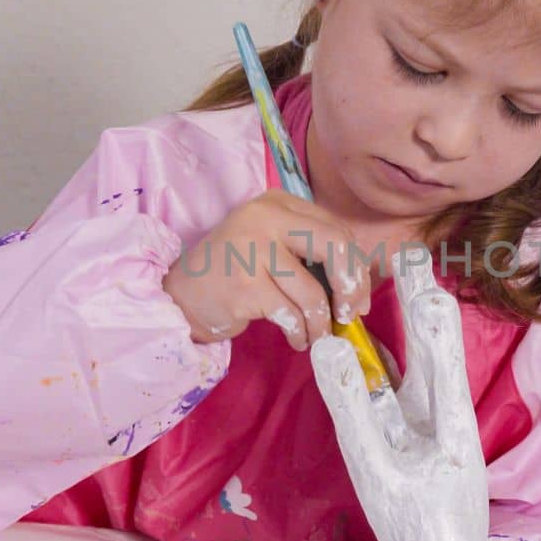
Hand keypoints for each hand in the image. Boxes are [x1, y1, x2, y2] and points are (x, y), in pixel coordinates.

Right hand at [161, 189, 371, 348]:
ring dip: (321, 323)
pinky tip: (296, 338)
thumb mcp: (272, 245)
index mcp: (278, 202)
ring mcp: (253, 250)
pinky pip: (291, 315)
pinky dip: (300, 332)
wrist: (182, 295)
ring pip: (313, 292)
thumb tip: (359, 288)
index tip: (357, 297)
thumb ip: (310, 252)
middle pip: (334, 246)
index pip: (336, 229)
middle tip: (349, 315)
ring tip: (317, 336)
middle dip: (351, 286)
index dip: (356, 266)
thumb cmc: (235, 272)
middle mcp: (266, 217)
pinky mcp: (244, 286)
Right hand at [311, 249, 522, 540]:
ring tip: (383, 285)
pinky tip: (366, 348)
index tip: (405, 252)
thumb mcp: (375, 469)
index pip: (438, 336)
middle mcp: (446, 409)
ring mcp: (434, 425)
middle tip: (399, 251)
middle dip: (416, 295)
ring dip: (398, 324)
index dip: (421, 292)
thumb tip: (329, 347)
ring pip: (415, 363)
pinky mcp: (420, 439)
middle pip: (432, 340)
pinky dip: (382, 361)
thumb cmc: (419, 528)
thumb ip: (351, 408)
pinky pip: (400, 390)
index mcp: (450, 411)